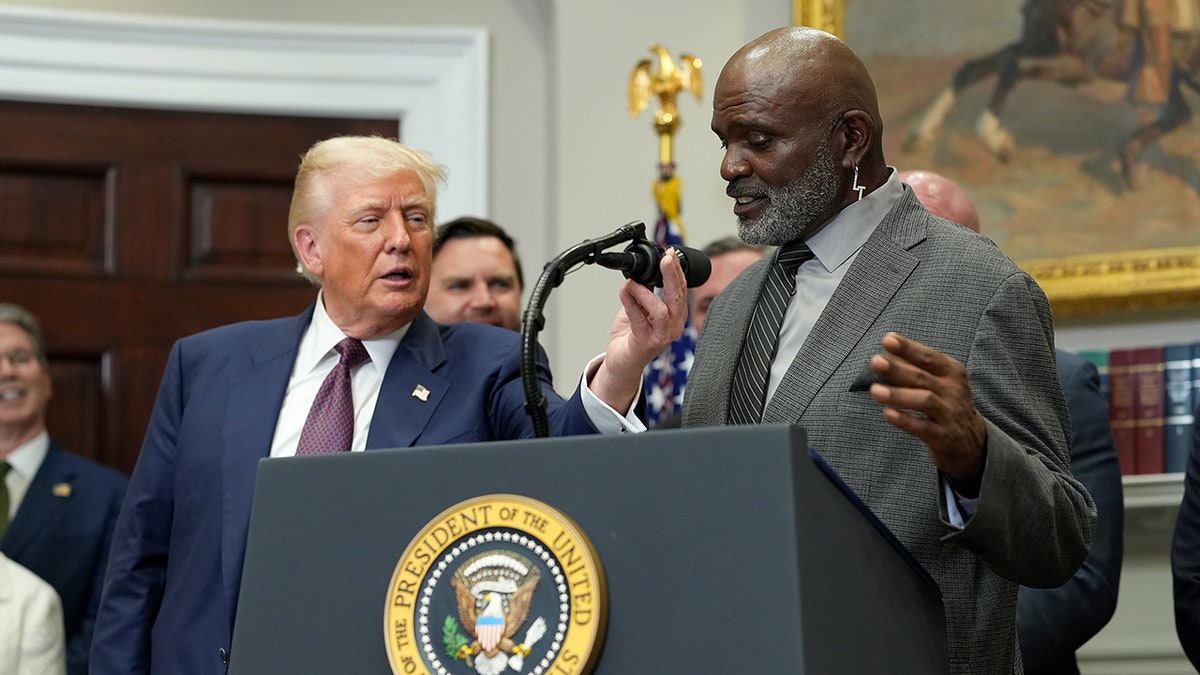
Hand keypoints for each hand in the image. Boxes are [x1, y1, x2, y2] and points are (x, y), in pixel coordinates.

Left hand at [587, 250, 687, 412]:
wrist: (623, 361)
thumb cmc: (633, 335)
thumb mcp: (641, 307)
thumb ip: (646, 291)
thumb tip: (646, 270)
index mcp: (676, 315)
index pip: (681, 289)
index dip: (677, 270)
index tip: (670, 253)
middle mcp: (673, 326)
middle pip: (678, 297)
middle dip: (672, 275)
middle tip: (666, 258)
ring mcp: (662, 336)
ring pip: (662, 310)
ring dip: (645, 292)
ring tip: (632, 282)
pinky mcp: (646, 343)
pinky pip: (639, 319)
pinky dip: (631, 302)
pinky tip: (624, 291)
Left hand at [867, 332, 986, 482]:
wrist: (971, 441)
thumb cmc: (946, 404)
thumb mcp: (938, 382)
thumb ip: (915, 367)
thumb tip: (887, 350)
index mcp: (952, 372)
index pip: (928, 357)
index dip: (908, 348)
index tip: (888, 339)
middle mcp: (953, 390)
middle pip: (922, 377)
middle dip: (897, 369)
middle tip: (876, 362)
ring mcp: (950, 414)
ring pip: (924, 400)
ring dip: (898, 394)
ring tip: (874, 390)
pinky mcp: (943, 436)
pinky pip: (923, 427)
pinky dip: (905, 419)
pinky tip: (887, 413)